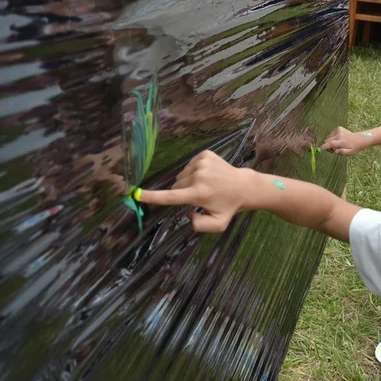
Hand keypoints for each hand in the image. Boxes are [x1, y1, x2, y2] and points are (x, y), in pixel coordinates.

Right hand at [135, 150, 250, 231]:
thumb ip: (199, 226)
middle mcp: (198, 176)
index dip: (152, 197)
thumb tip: (188, 214)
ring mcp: (201, 163)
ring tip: (206, 186)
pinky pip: (188, 165)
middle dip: (182, 193)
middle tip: (201, 196)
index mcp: (199, 194)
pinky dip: (194, 171)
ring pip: (181, 176)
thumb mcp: (218, 225)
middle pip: (176, 186)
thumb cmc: (229, 207)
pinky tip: (208, 176)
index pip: (170, 197)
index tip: (136, 194)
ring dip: (188, 182)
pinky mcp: (204, 154)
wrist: (244, 186)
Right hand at [323, 126, 372, 155]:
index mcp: (342, 141)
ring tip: (337, 144)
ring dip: (331, 141)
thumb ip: (342, 152)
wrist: (360, 139)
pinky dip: (333, 137)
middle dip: (328, 146)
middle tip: (334, 149)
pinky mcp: (339, 128)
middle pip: (328, 140)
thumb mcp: (350, 153)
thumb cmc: (354, 148)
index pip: (330, 143)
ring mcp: (339, 130)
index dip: (324, 146)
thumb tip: (335, 151)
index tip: (320, 149)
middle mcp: (340, 135)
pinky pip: (331, 134)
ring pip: (329, 137)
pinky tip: (338, 139)